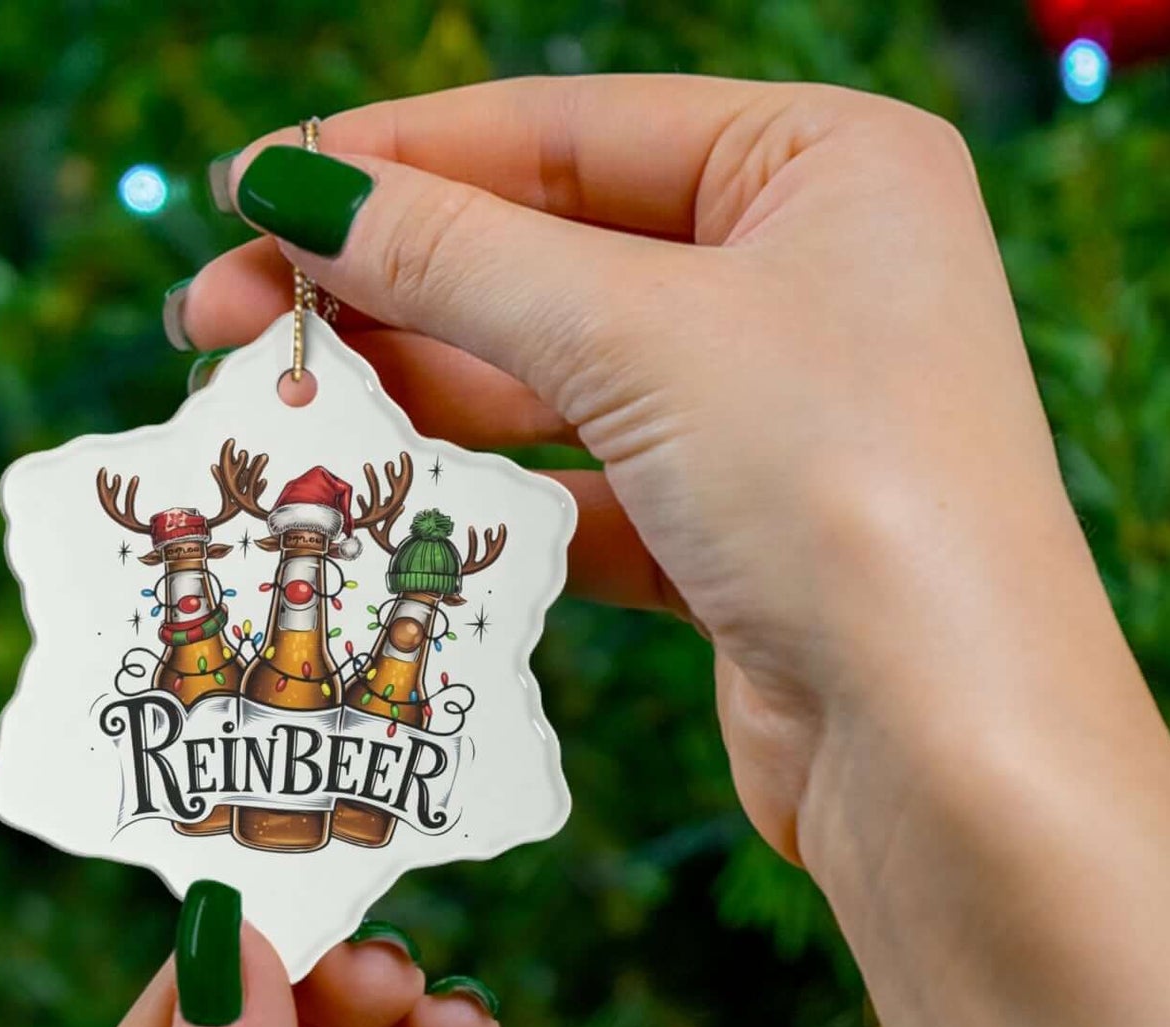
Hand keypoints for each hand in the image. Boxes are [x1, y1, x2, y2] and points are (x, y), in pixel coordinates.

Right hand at [181, 76, 1084, 862]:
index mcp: (826, 165)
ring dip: (424, 400)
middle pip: (553, 255)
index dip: (396, 160)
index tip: (247, 191)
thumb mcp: (637, 336)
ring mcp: (779, 417)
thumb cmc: (841, 491)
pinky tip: (397, 514)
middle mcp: (812, 277)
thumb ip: (457, 256)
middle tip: (220, 324)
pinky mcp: (744, 543)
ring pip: (562, 383)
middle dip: (387, 288)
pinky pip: (590, 494)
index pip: (569, 131)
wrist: (949, 752)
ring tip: (282, 418)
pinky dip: (498, 505)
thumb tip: (291, 190)